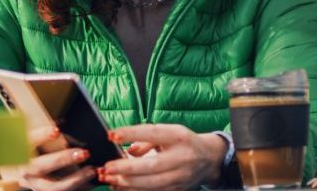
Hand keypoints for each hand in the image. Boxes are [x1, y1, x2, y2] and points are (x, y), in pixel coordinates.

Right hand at [21, 126, 96, 190]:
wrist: (19, 173)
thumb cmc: (29, 152)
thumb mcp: (32, 141)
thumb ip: (44, 134)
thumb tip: (63, 125)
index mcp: (20, 152)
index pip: (28, 141)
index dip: (42, 135)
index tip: (57, 129)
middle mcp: (25, 170)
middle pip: (42, 166)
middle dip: (63, 159)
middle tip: (83, 153)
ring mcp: (35, 185)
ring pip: (54, 186)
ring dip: (75, 179)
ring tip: (91, 170)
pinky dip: (79, 188)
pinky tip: (91, 182)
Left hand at [100, 124, 225, 190]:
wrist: (209, 159)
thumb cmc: (184, 142)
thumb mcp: (169, 132)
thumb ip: (146, 138)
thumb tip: (128, 150)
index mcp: (179, 137)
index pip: (153, 133)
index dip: (131, 134)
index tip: (112, 135)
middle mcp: (182, 157)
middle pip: (152, 165)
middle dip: (126, 168)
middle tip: (107, 167)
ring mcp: (181, 176)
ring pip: (152, 184)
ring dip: (128, 183)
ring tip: (110, 179)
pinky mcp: (178, 189)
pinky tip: (121, 187)